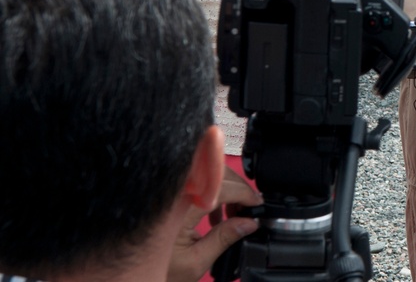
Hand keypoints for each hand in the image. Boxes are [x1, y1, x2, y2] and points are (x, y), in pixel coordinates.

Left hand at [168, 166, 262, 281]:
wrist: (126, 272)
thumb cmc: (157, 268)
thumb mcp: (196, 260)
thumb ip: (225, 238)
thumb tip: (249, 222)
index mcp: (182, 207)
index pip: (222, 187)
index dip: (244, 193)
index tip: (257, 203)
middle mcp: (175, 193)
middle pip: (217, 175)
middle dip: (238, 189)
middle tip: (250, 208)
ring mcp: (172, 193)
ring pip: (208, 176)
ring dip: (227, 191)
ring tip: (234, 214)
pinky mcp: (169, 196)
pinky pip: (197, 184)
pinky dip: (213, 195)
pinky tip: (217, 215)